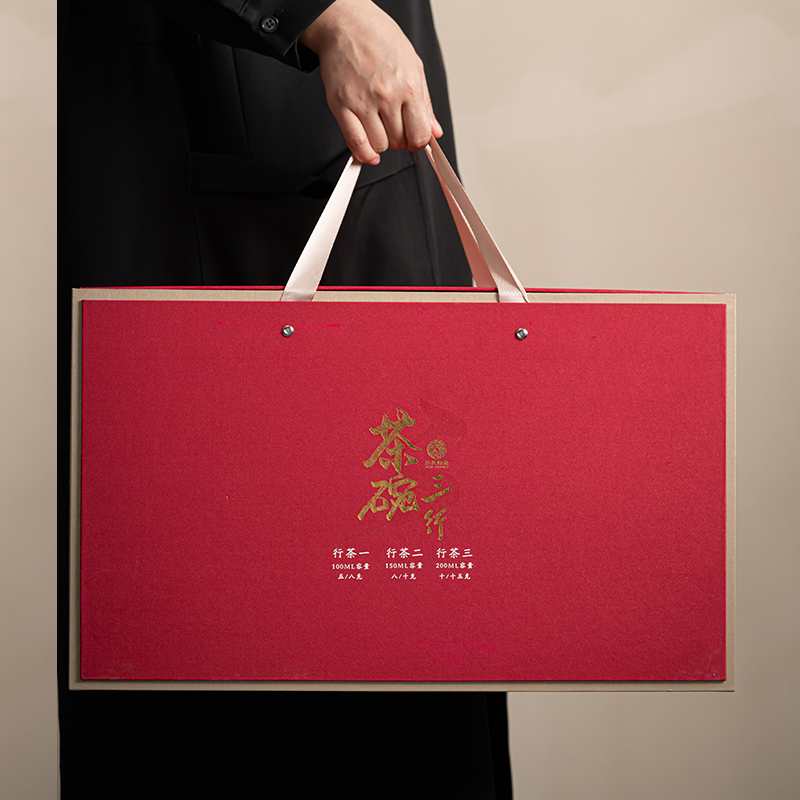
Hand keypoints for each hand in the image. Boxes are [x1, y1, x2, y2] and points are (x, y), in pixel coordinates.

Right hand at [300, 0, 442, 164]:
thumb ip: (425, 102)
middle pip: (399, 142)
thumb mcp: (413, 65)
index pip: (420, 134)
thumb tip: (434, 131)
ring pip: (379, 146)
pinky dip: (364, 154)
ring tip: (380, 128)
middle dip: (399, 139)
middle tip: (394, 126)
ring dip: (381, 143)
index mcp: (408, 86)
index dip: (419, 142)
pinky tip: (368, 152)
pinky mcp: (341, 106)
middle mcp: (386, 96)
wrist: (346, 23)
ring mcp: (362, 102)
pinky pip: (356, 143)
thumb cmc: (379, 38)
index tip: (415, 140)